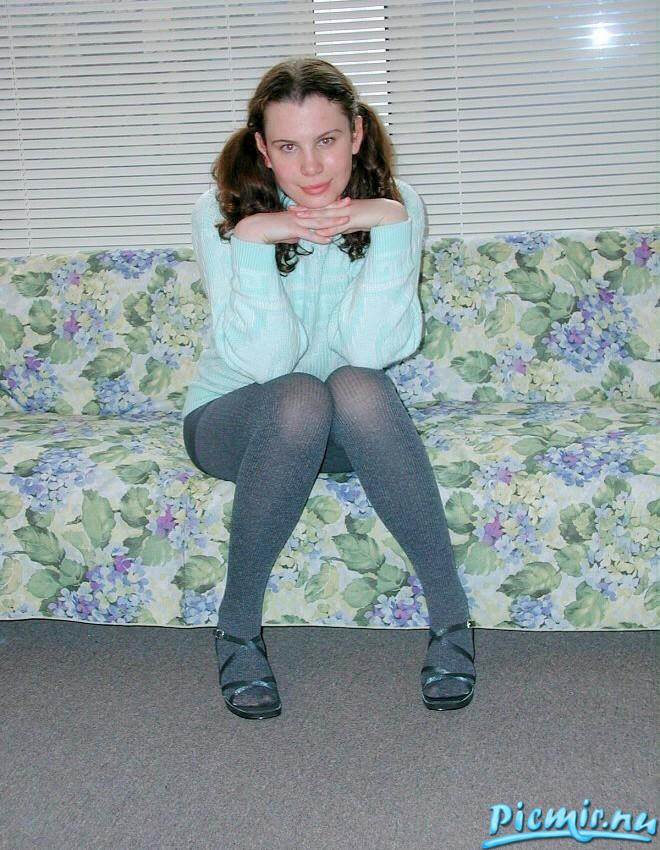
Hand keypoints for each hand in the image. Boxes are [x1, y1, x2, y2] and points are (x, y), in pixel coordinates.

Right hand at [257, 199, 353, 244]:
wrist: (258, 229)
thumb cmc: (271, 230)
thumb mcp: (286, 233)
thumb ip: (294, 235)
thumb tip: (298, 239)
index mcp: (300, 214)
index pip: (319, 208)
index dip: (331, 205)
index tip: (343, 201)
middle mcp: (301, 215)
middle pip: (322, 211)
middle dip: (337, 208)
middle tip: (350, 203)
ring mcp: (297, 222)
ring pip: (318, 222)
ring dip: (333, 222)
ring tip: (346, 221)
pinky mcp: (292, 230)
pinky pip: (308, 234)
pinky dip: (319, 237)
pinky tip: (328, 240)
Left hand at [292, 197, 406, 236]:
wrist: (385, 212)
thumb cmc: (370, 217)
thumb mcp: (353, 223)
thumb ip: (342, 227)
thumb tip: (332, 233)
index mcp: (339, 206)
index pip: (320, 207)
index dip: (306, 207)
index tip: (294, 206)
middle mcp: (341, 208)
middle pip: (319, 209)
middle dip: (304, 210)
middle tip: (289, 209)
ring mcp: (346, 213)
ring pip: (326, 216)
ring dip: (313, 219)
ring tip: (300, 220)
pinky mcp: (353, 219)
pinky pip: (339, 225)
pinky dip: (329, 229)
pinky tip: (320, 233)